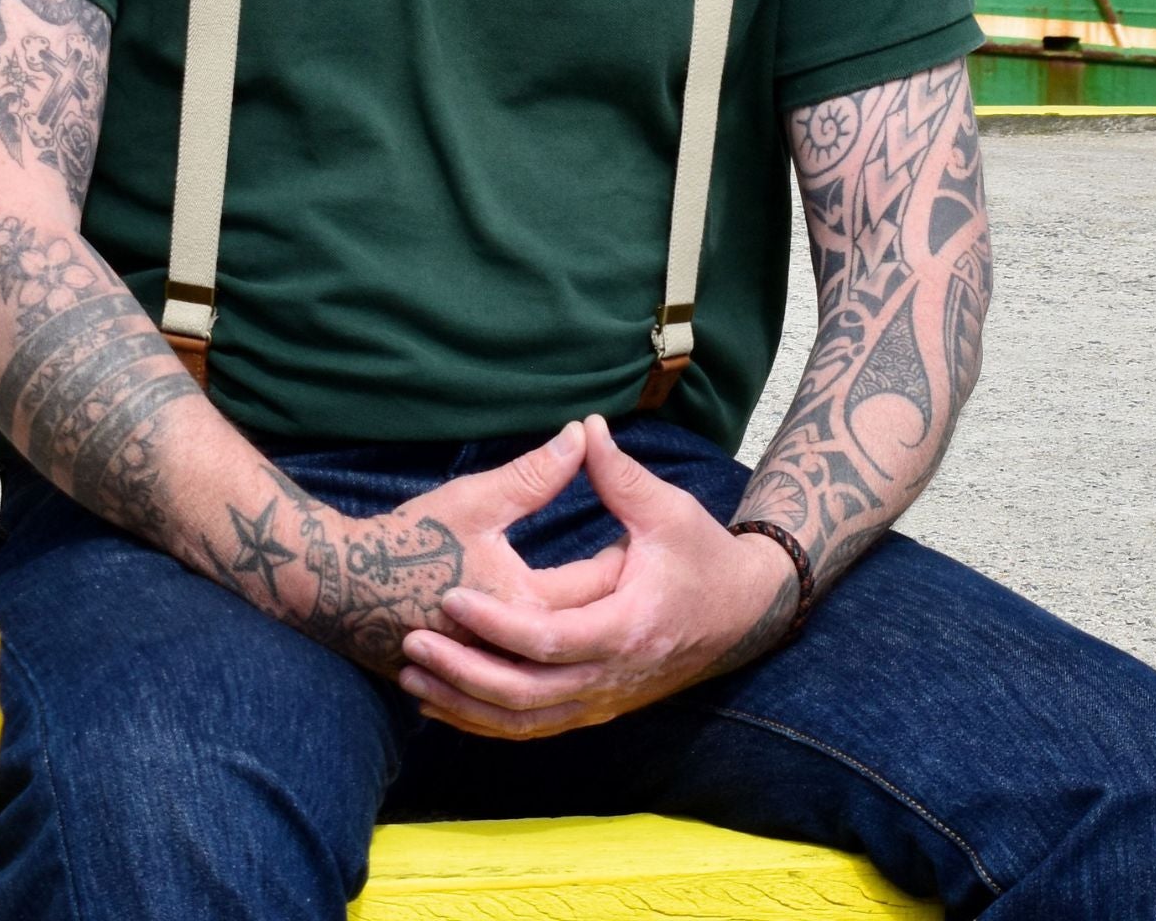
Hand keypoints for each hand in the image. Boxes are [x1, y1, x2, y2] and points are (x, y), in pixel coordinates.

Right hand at [287, 421, 623, 677]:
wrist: (339, 589)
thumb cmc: (408, 539)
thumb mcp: (477, 498)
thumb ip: (535, 473)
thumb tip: (584, 432)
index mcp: (527, 605)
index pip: (595, 586)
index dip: (621, 557)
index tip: (640, 534)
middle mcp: (516, 652)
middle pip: (584, 628)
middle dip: (609, 595)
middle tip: (632, 562)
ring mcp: (493, 675)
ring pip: (557, 667)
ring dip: (580, 638)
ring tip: (601, 606)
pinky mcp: (472, 684)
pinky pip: (521, 690)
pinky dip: (543, 670)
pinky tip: (553, 656)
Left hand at [396, 415, 796, 739]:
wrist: (744, 614)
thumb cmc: (703, 556)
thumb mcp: (667, 510)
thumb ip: (619, 474)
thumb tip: (584, 426)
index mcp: (627, 627)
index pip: (548, 638)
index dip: (496, 623)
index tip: (450, 597)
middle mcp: (613, 677)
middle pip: (525, 693)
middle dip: (464, 673)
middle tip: (411, 645)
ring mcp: (604, 702)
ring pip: (523, 723)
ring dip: (465, 705)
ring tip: (412, 678)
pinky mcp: (595, 709)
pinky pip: (533, 728)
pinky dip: (486, 721)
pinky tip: (444, 704)